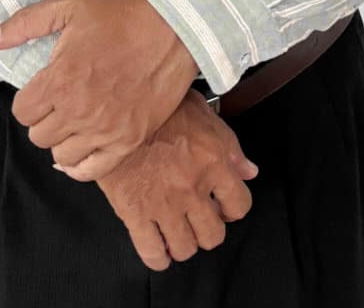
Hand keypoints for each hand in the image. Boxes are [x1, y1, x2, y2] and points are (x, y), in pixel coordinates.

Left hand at [0, 0, 198, 179]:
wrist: (175, 27)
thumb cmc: (122, 14)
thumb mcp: (70, 6)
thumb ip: (24, 24)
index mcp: (61, 79)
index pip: (22, 112)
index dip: (29, 99)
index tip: (42, 87)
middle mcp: (79, 111)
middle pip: (39, 136)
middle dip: (44, 118)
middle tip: (60, 100)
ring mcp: (105, 130)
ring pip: (62, 156)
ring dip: (63, 139)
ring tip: (75, 119)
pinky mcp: (129, 140)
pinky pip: (92, 171)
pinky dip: (82, 165)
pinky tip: (83, 146)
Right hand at [94, 87, 258, 271]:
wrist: (115, 107)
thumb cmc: (157, 105)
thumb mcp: (202, 112)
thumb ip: (229, 144)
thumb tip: (248, 170)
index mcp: (212, 161)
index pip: (240, 205)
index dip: (232, 207)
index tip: (222, 205)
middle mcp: (192, 188)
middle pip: (213, 234)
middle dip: (208, 229)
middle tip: (198, 218)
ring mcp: (164, 204)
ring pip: (185, 248)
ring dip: (183, 242)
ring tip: (177, 229)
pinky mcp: (135, 212)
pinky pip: (152, 252)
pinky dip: (158, 257)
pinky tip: (159, 247)